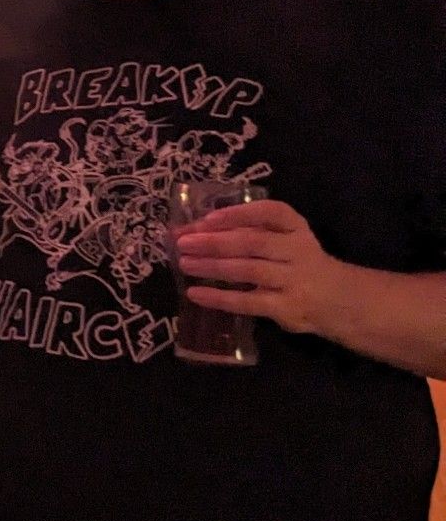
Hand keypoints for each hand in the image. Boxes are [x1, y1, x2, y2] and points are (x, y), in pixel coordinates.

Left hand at [174, 197, 355, 335]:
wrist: (338, 300)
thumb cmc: (295, 263)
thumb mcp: (280, 240)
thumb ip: (243, 231)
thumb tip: (189, 230)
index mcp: (296, 228)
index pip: (271, 212)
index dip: (239, 213)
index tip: (208, 218)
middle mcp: (298, 251)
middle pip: (253, 242)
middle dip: (214, 241)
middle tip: (183, 242)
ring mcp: (294, 281)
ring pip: (248, 271)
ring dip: (212, 266)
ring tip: (184, 263)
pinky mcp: (287, 308)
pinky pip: (247, 302)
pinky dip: (219, 298)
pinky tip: (195, 293)